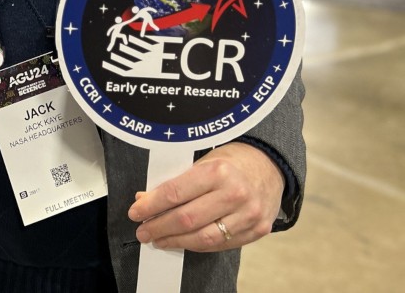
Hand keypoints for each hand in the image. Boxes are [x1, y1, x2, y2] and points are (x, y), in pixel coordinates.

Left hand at [128, 142, 284, 251]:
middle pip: (186, 219)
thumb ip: (177, 181)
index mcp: (218, 170)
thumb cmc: (232, 160)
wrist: (270, 165)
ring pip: (202, 237)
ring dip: (175, 241)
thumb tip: (145, 199)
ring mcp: (248, 215)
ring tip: (158, 239)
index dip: (151, 206)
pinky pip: (220, 244)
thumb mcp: (203, 161)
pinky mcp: (256, 230)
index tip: (135, 212)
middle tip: (142, 231)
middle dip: (159, 227)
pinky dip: (197, 244)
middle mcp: (234, 193)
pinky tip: (183, 241)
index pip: (175, 193)